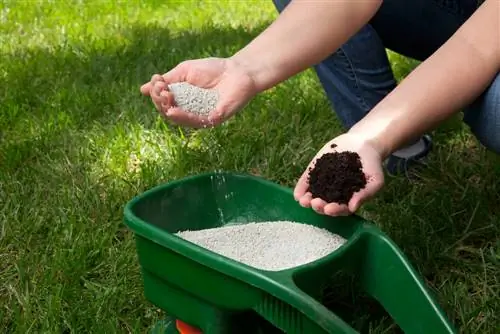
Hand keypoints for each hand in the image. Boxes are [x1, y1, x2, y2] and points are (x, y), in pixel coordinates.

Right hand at [140, 57, 257, 127]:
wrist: (238, 70)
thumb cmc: (213, 69)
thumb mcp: (184, 72)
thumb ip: (167, 80)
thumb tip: (142, 89)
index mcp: (183, 100)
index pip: (163, 103)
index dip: (156, 93)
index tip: (158, 80)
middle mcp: (190, 111)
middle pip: (168, 113)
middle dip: (160, 101)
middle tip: (161, 88)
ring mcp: (201, 117)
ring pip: (179, 120)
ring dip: (168, 109)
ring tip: (164, 98)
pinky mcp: (213, 119)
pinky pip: (195, 122)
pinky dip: (183, 117)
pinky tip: (173, 110)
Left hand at [294, 133, 384, 215]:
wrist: (363, 144)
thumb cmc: (372, 165)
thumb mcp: (375, 180)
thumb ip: (365, 194)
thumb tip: (353, 208)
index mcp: (348, 199)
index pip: (341, 209)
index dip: (335, 210)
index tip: (329, 209)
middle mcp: (334, 194)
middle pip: (325, 204)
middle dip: (319, 206)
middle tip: (315, 203)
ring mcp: (323, 183)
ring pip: (313, 195)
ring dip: (307, 201)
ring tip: (303, 201)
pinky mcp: (315, 171)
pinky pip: (307, 182)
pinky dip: (301, 188)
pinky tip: (297, 194)